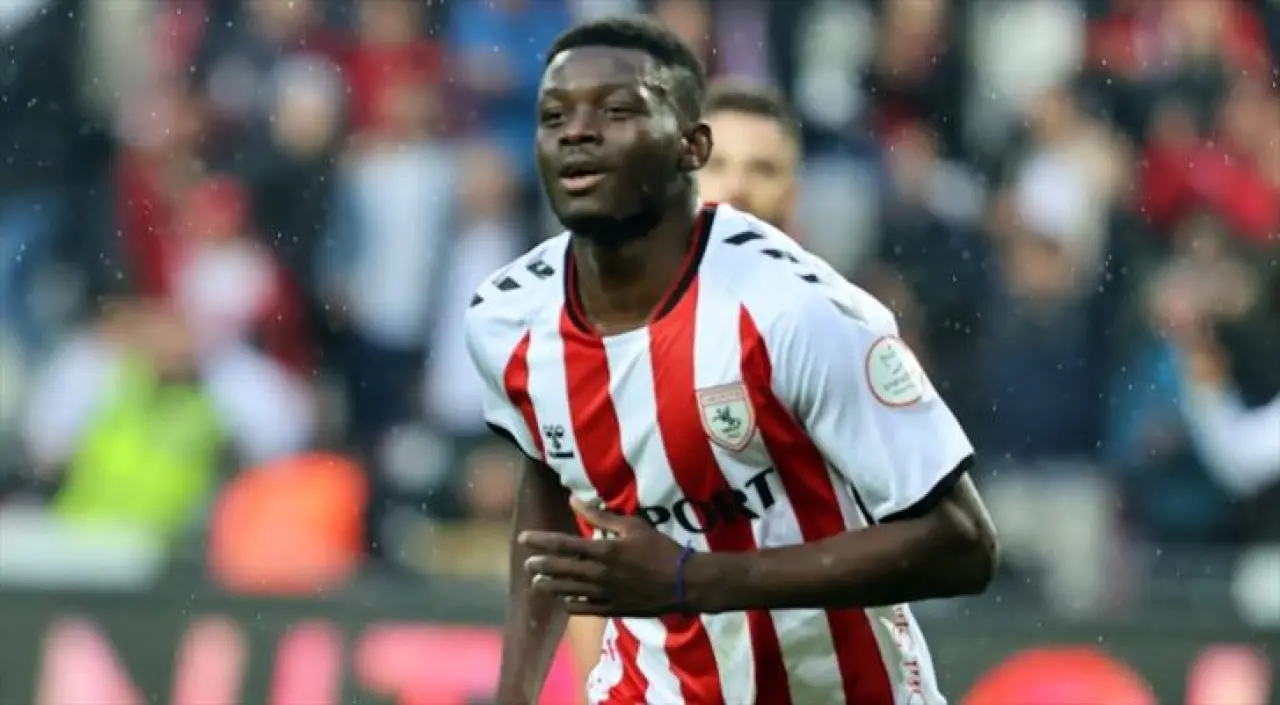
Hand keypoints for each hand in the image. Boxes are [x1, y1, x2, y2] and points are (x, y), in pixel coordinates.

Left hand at [520, 499, 688, 616]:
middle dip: (540, 565)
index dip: (541, 541)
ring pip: (567, 591)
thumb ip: (601, 516)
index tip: (524, 538)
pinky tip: (564, 599)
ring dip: (550, 586)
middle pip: (560, 569)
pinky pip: (583, 609)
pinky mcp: (611, 609)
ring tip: (537, 582)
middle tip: (527, 563)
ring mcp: (603, 594)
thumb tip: (574, 500)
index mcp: (603, 551)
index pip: (563, 544)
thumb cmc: (660, 549)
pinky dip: (570, 603)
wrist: (682, 583)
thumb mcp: (633, 526)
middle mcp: (598, 574)